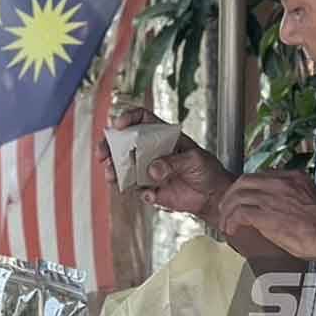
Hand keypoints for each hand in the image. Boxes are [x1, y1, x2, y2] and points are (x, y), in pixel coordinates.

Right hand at [95, 107, 233, 216]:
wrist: (212, 196)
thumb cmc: (207, 170)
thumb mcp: (194, 160)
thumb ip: (173, 163)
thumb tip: (152, 170)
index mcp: (162, 136)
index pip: (141, 119)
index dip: (128, 118)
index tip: (118, 125)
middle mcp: (151, 151)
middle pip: (123, 143)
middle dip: (109, 146)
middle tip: (102, 154)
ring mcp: (147, 170)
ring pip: (123, 167)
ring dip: (114, 171)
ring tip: (112, 176)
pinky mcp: (148, 189)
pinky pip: (135, 189)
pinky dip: (139, 192)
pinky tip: (151, 195)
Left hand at [217, 170, 315, 259]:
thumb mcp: (312, 201)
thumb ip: (294, 197)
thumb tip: (278, 206)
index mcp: (293, 177)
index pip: (259, 176)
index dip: (245, 188)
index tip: (240, 199)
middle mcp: (281, 183)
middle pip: (243, 182)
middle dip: (231, 195)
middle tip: (226, 209)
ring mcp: (273, 197)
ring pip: (238, 196)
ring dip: (228, 210)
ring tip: (226, 222)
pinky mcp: (267, 214)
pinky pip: (239, 213)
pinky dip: (231, 221)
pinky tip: (230, 229)